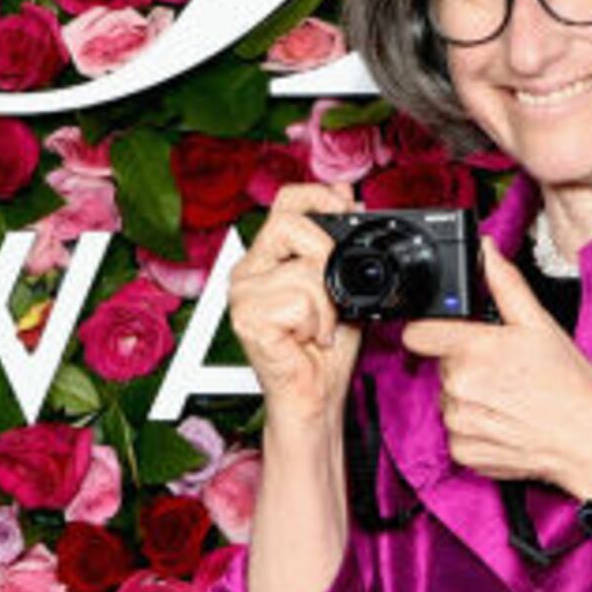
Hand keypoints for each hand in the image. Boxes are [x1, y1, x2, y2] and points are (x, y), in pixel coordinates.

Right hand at [228, 180, 363, 438]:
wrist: (316, 397)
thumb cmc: (326, 347)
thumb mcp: (342, 284)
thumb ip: (339, 243)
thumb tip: (348, 196)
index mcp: (266, 257)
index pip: (285, 202)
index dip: (318, 195)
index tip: (347, 205)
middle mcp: (248, 271)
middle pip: (291, 225)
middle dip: (328, 257)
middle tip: (333, 296)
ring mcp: (243, 295)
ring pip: (306, 270)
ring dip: (328, 306)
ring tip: (319, 328)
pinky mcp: (247, 319)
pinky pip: (301, 301)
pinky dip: (318, 324)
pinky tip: (309, 340)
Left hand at [401, 240, 591, 496]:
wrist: (587, 442)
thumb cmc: (570, 387)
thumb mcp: (541, 325)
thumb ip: (505, 284)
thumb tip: (487, 252)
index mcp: (474, 350)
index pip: (418, 333)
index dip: (434, 330)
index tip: (449, 334)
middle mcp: (460, 387)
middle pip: (443, 365)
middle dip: (467, 363)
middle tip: (504, 368)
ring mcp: (460, 422)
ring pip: (450, 398)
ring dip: (471, 395)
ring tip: (509, 397)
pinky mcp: (464, 452)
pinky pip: (457, 431)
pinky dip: (476, 426)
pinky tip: (505, 420)